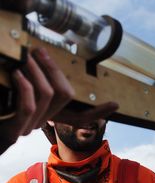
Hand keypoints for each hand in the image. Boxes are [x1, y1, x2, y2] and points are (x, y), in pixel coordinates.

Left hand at [0, 48, 117, 154]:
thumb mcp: (11, 89)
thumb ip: (28, 80)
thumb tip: (36, 58)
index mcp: (44, 116)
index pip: (79, 116)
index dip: (98, 111)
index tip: (115, 104)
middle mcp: (41, 124)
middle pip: (65, 95)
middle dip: (53, 69)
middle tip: (38, 51)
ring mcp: (28, 128)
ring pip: (49, 96)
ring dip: (37, 72)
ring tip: (24, 58)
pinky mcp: (14, 131)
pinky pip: (30, 106)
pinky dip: (25, 86)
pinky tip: (17, 73)